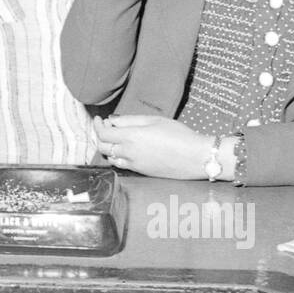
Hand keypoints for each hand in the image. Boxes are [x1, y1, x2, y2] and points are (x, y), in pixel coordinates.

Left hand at [93, 114, 209, 179]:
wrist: (196, 157)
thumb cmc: (178, 134)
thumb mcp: (153, 120)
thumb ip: (129, 120)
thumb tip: (112, 121)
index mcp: (131, 137)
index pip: (103, 134)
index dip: (97, 126)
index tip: (99, 119)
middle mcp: (129, 153)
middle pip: (103, 147)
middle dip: (101, 136)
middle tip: (106, 127)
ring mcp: (134, 165)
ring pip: (111, 158)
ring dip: (109, 148)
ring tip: (116, 138)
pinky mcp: (141, 172)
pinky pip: (122, 165)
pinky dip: (118, 157)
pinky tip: (126, 149)